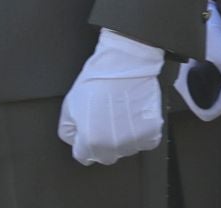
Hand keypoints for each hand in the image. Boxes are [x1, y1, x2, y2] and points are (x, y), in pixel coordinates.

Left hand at [57, 28, 165, 165]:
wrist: (125, 64)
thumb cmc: (96, 82)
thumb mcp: (69, 107)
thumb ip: (69, 131)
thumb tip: (76, 140)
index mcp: (89, 141)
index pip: (84, 157)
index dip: (86, 143)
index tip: (92, 131)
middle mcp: (111, 145)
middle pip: (107, 156)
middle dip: (105, 143)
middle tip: (109, 123)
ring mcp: (133, 138)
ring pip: (128, 149)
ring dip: (126, 138)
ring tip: (125, 117)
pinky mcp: (152, 130)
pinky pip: (148, 142)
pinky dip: (145, 134)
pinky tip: (139, 119)